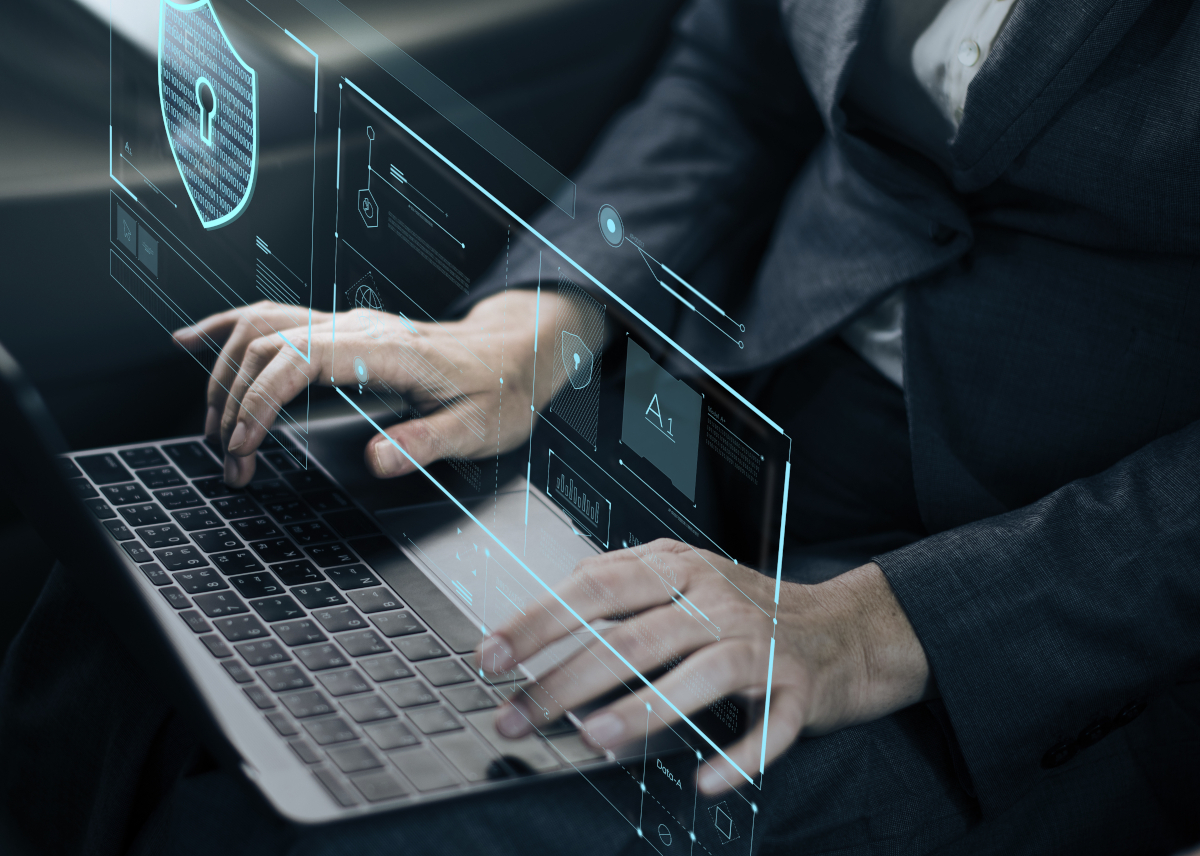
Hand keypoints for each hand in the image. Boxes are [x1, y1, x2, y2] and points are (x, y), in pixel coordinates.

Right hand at [171, 291, 569, 484]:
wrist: (517, 356)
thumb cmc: (499, 392)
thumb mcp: (477, 429)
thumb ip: (428, 444)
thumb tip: (378, 461)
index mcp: (389, 351)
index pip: (299, 360)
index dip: (260, 400)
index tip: (243, 445)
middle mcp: (361, 328)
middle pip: (268, 345)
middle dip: (234, 402)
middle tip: (230, 461)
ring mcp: (349, 325)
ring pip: (262, 328)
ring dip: (225, 375)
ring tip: (213, 427)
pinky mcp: (344, 331)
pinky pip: (274, 318)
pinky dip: (228, 329)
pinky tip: (196, 340)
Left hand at [477, 540, 932, 794]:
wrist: (843, 628)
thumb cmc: (744, 612)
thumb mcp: (681, 584)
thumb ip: (619, 597)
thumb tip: (540, 636)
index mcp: (676, 568)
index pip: (595, 588)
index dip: (540, 621)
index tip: (492, 656)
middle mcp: (714, 599)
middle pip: (632, 636)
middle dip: (566, 679)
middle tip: (519, 714)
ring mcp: (759, 642)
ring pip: (696, 674)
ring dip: (641, 709)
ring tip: (592, 739)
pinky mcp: (800, 687)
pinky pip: (770, 726)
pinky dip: (739, 756)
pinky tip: (704, 779)